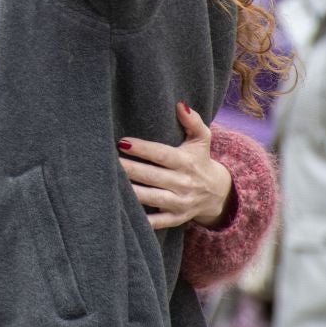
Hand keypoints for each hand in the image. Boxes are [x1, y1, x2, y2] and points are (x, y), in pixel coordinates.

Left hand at [120, 102, 233, 228]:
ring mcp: (180, 203)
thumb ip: (193, 122)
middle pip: (152, 176)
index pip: (162, 155)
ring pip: (151, 198)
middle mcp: (184, 183)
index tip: (122, 142)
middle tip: (107, 161)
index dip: (143, 149)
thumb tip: (180, 104)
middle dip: (129, 169)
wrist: (218, 193)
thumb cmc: (200, 160)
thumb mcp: (202, 140)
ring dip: (130, 192)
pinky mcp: (176, 219)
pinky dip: (141, 220)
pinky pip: (157, 222)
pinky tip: (122, 212)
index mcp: (187, 162)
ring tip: (108, 183)